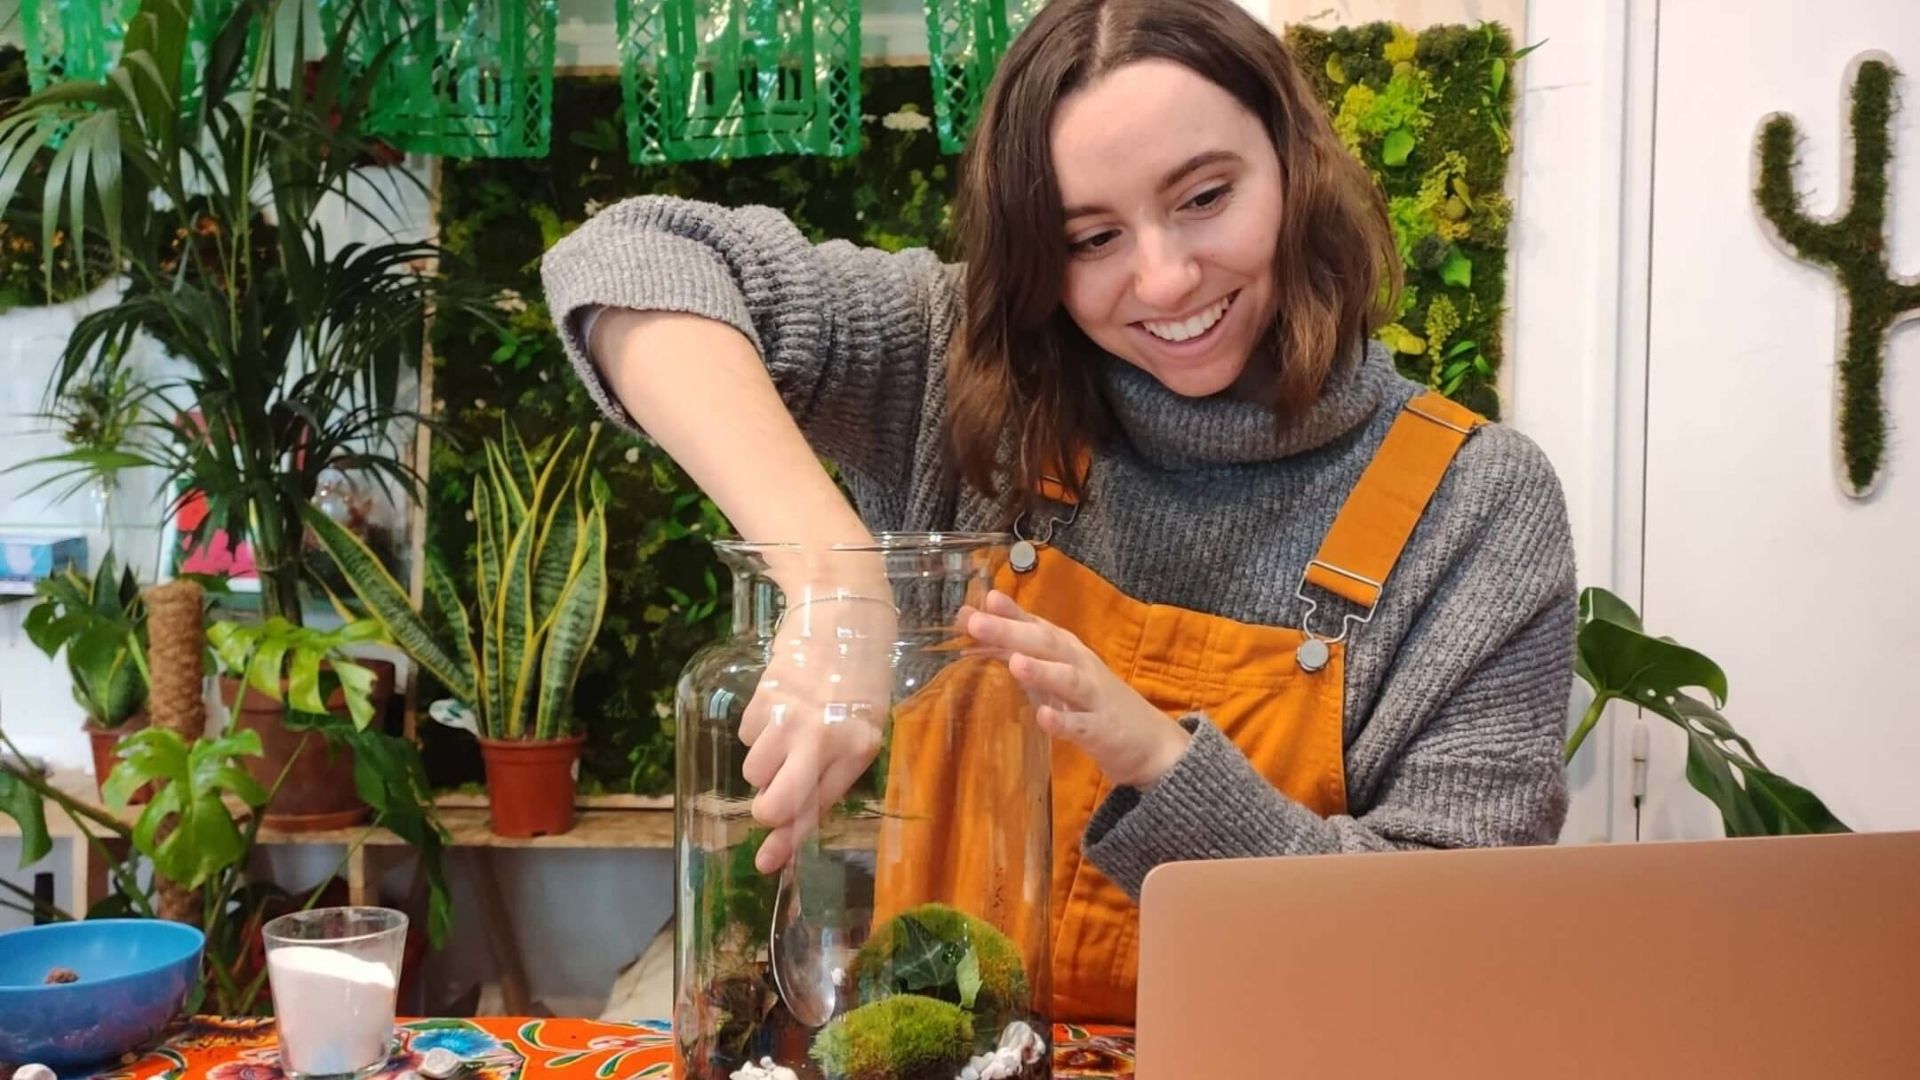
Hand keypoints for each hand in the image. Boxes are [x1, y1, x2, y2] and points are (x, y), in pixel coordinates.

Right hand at [740, 586, 895, 871]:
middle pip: (774, 803)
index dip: (788, 842)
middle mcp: (825, 738)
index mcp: (858, 750)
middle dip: (765, 810)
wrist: (843, 612)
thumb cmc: (859, 677)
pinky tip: (779, 706)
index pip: (816, 810)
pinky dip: (756, 728)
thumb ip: (828, 773)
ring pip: (753, 771)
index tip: (767, 865)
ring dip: (764, 761)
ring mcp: (792, 717)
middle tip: (769, 797)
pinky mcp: (766, 695)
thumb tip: (788, 824)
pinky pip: (745, 735)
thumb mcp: (859, 727)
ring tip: (788, 731)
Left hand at [963, 590, 1190, 789]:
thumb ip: (1015, 649)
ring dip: (1042, 671)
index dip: (1011, 611)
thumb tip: (970, 621)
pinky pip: (1080, 726)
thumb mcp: (1055, 672)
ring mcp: (1093, 698)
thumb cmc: (1092, 701)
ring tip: (1015, 663)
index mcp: (1067, 650)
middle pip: (1047, 645)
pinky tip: (1044, 718)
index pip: (1037, 625)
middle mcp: (1080, 666)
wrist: (1149, 741)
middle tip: (977, 623)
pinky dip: (1063, 722)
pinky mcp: (1101, 731)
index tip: (985, 597)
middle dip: (1012, 632)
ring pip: (1068, 680)